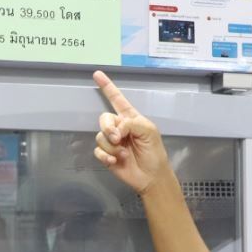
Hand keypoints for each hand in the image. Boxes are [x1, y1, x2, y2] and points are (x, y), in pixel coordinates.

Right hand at [92, 70, 170, 194]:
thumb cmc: (154, 152)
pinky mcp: (106, 155)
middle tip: (118, 138)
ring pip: (100, 136)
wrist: (151, 176)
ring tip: (124, 153)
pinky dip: (105, 155)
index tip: (97, 74)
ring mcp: (112, 142)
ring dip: (111, 146)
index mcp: (131, 118)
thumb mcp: (149, 132)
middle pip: (104, 118)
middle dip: (108, 128)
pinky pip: (97, 150)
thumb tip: (116, 130)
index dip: (107, 87)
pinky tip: (115, 160)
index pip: (117, 99)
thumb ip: (132, 123)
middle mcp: (119, 128)